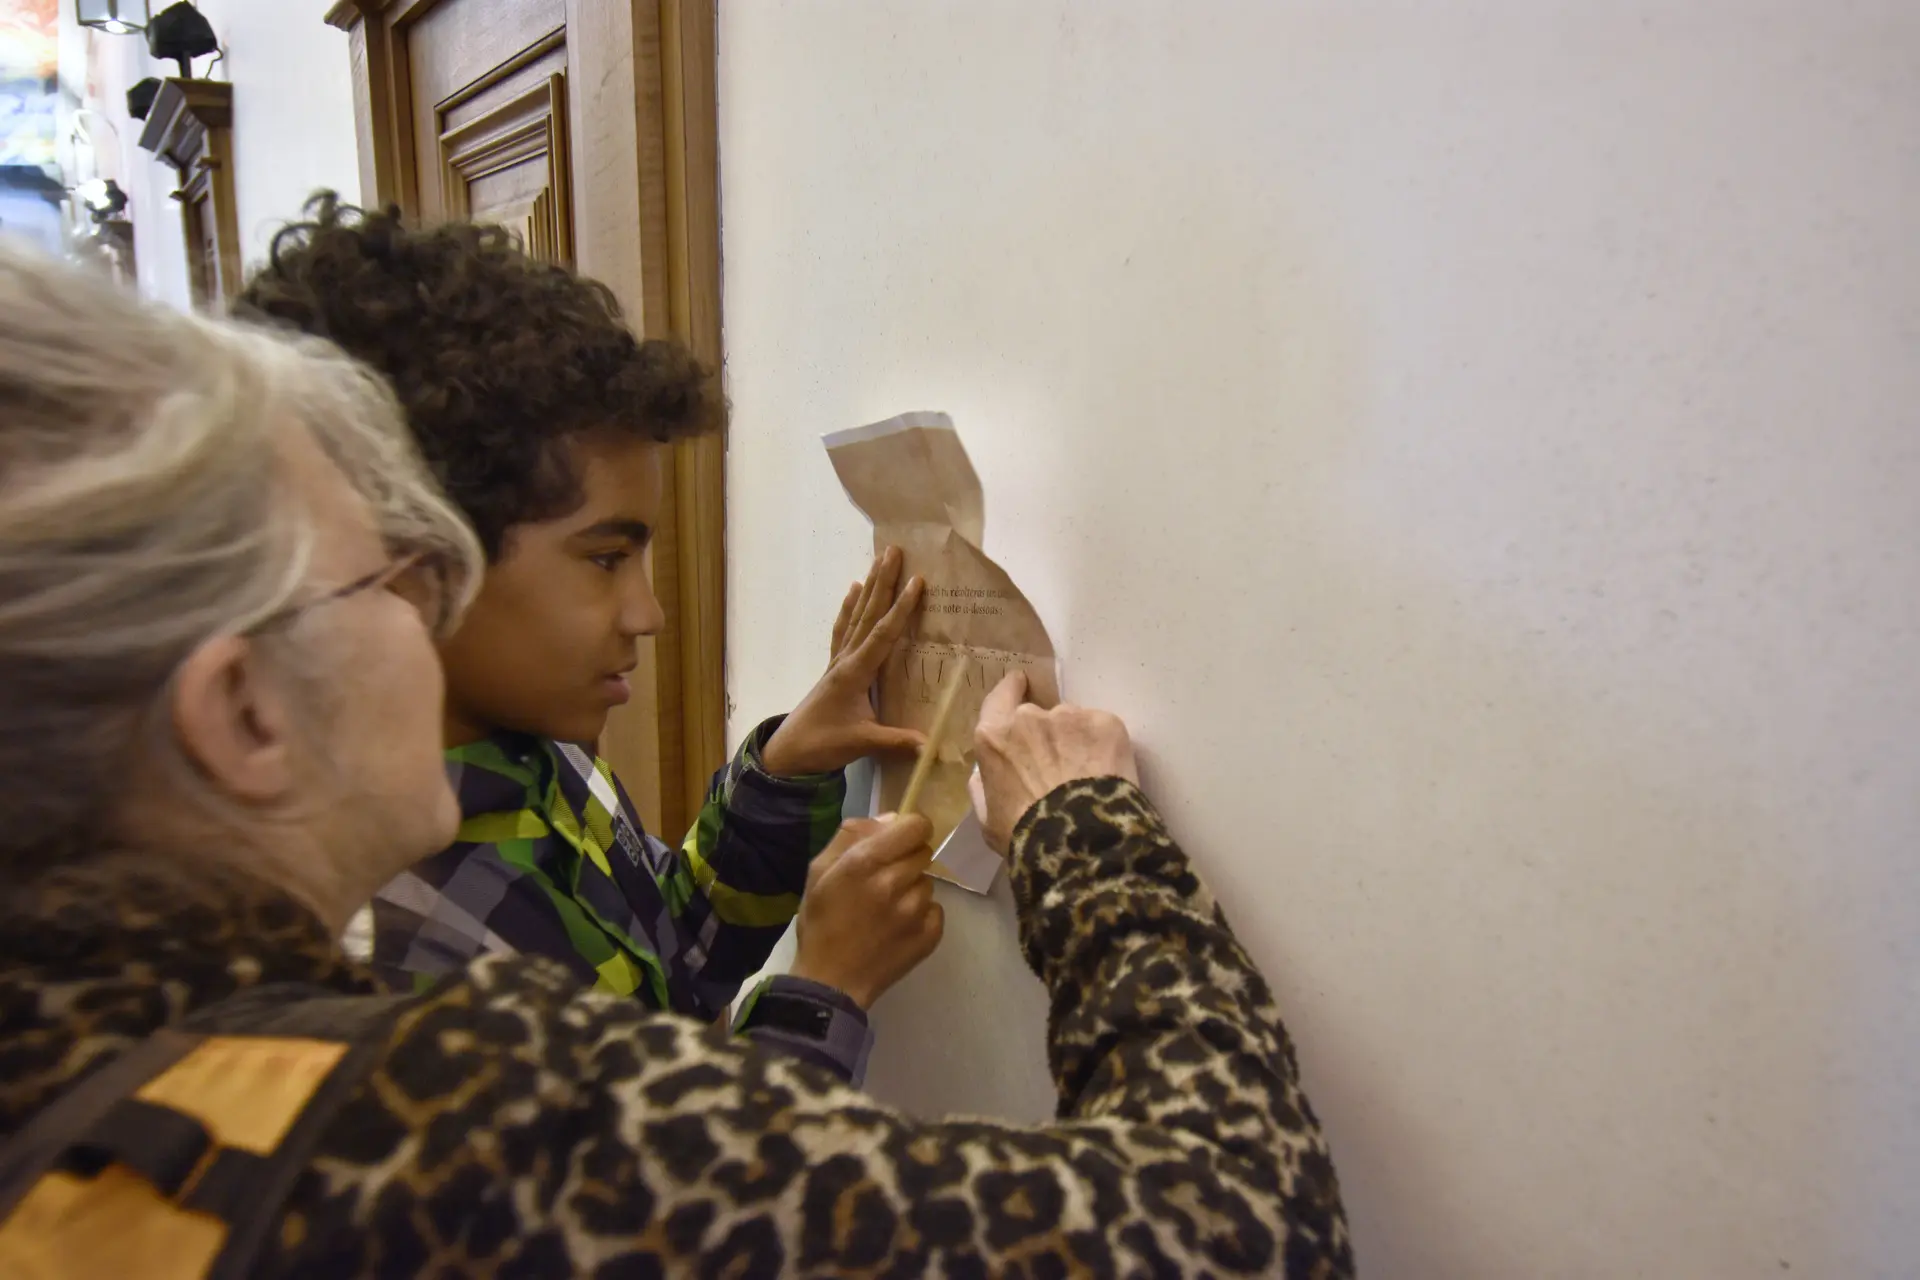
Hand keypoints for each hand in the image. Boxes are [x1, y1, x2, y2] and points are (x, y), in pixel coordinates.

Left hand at [762, 547, 925, 776]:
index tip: (917, 581)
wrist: (789, 752)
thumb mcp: (861, 744)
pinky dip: (849, 608)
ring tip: (878, 560)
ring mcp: (838, 662)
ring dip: (869, 588)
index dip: (901, 608)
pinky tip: (853, 590)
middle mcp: (846, 660)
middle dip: (883, 582)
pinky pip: (843, 629)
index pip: (883, 634)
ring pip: (856, 616)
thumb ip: (896, 741)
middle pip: (868, 614)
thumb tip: (931, 744)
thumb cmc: (823, 744)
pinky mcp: (834, 668)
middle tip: (894, 551)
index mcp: (855, 673)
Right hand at [790, 814, 944, 1008]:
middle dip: (906, 860)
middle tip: (884, 880)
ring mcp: (916, 911)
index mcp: (866, 861)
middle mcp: (895, 882)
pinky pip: (935, 909)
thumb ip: (851, 836)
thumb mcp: (819, 870)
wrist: (831, 981)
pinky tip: (898, 927)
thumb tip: (890, 819)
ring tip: (887, 909)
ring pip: (927, 882)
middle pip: (924, 851)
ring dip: (911, 889)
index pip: (916, 825)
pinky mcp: (930, 935)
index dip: (909, 829)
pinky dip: (921, 915)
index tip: (898, 841)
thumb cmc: (821, 923)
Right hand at [970, 671, 1139, 852]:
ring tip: (1086, 775)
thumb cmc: (1024, 835)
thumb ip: (982, 785)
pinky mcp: (1105, 723)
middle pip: (1039, 714)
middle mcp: (1029, 716)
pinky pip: (1102, 730)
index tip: (1021, 685)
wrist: (1079, 843)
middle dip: (1047, 732)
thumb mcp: (987, 818)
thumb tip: (984, 769)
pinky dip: (1103, 747)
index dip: (1011, 690)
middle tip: (1057, 763)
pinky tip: (1106, 774)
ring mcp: (1070, 716)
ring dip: (1076, 740)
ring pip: (1073, 722)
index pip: (1000, 697)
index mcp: (994, 736)